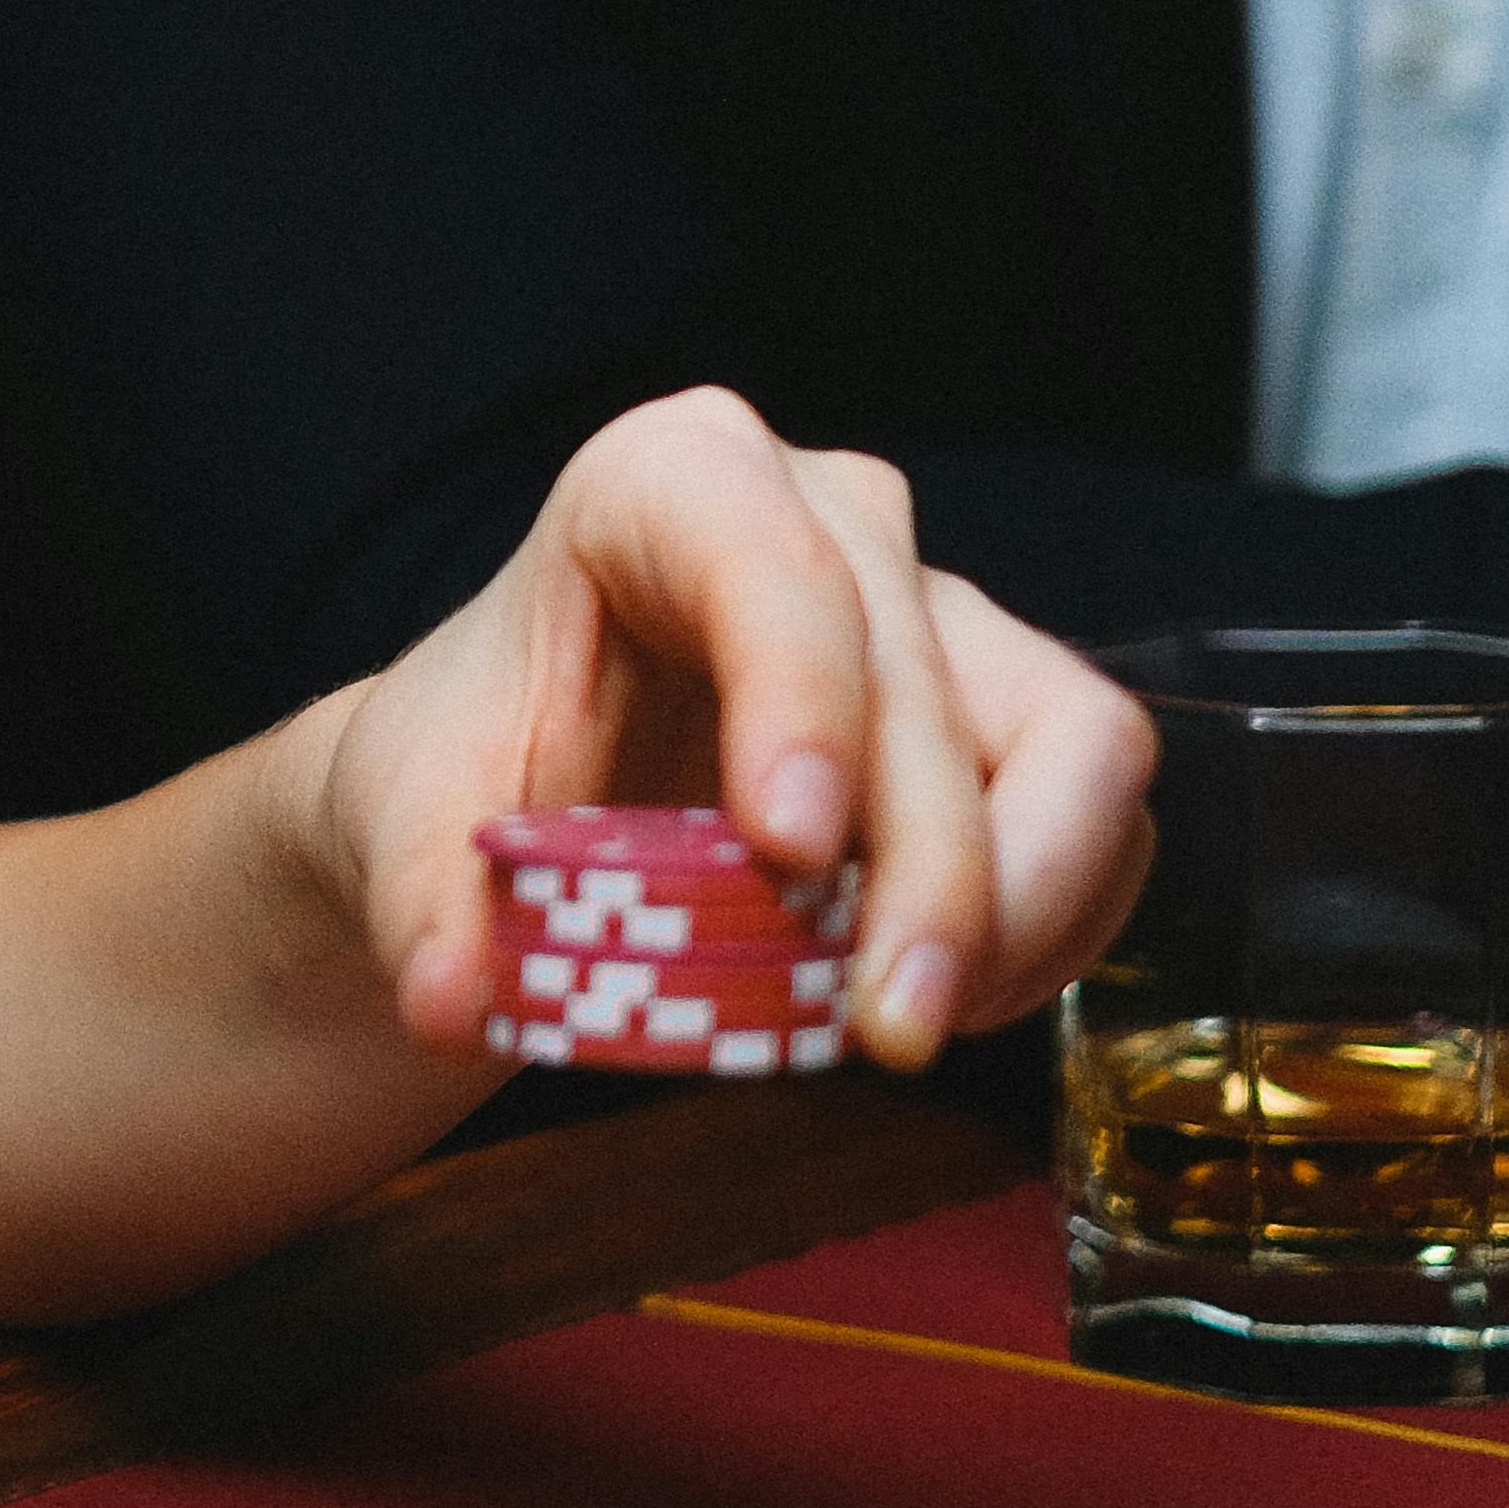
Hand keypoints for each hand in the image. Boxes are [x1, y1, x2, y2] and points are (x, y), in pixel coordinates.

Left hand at [312, 386, 1155, 1070]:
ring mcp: (939, 612)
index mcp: (668, 480)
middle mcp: (832, 518)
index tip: (789, 847)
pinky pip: (1101, 821)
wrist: (525, 795)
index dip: (800, 698)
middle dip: (928, 869)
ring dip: (1020, 906)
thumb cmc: (478, 761)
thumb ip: (418, 906)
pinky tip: (941, 999)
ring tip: (906, 1024)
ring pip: (1073, 742)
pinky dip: (1050, 929)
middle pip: (926, 682)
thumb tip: (444, 999)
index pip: (765, 561)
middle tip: (881, 1027)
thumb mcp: (407, 817)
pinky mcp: (1012, 715)